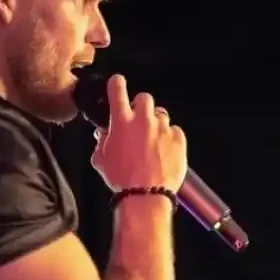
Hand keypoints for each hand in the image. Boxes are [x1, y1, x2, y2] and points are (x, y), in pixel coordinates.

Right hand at [91, 75, 187, 191]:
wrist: (146, 196)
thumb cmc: (122, 180)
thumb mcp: (101, 160)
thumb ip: (101, 142)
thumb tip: (103, 133)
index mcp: (121, 121)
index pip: (117, 89)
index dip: (117, 84)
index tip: (118, 84)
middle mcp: (143, 120)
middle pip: (144, 97)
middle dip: (141, 106)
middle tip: (138, 121)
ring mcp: (162, 129)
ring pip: (161, 115)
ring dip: (156, 124)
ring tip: (152, 142)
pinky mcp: (178, 139)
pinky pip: (175, 131)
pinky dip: (170, 138)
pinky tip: (164, 151)